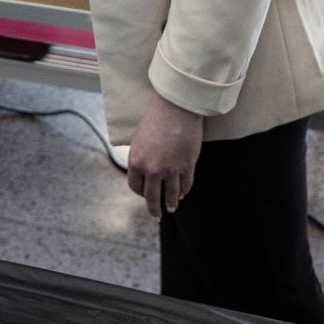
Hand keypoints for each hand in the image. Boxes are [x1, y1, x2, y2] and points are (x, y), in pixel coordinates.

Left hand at [126, 91, 202, 219]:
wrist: (175, 108)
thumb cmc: (155, 119)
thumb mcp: (139, 139)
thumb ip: (140, 158)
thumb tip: (143, 173)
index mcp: (136, 161)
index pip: (135, 187)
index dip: (140, 193)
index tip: (144, 194)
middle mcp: (152, 169)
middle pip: (152, 198)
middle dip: (154, 209)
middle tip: (157, 215)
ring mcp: (171, 169)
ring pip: (171, 195)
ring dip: (172, 203)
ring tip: (172, 207)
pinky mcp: (187, 166)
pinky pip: (186, 185)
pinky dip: (184, 192)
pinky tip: (183, 194)